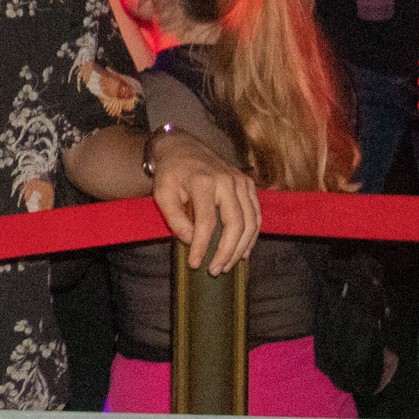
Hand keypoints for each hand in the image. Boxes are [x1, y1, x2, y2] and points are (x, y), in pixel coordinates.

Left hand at [149, 134, 258, 274]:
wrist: (184, 148)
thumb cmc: (171, 173)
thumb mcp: (162, 193)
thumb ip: (173, 217)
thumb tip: (189, 240)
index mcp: (203, 182)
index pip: (206, 222)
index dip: (202, 246)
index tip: (194, 263)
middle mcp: (226, 180)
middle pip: (235, 223)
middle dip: (226, 251)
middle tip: (215, 270)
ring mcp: (241, 181)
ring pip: (250, 222)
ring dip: (241, 248)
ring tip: (227, 265)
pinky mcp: (248, 184)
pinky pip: (256, 214)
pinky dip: (252, 236)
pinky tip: (242, 251)